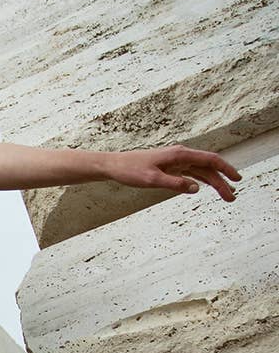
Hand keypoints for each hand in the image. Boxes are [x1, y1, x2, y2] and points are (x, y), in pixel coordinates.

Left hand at [104, 144, 240, 201]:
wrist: (116, 165)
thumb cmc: (131, 170)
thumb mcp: (152, 180)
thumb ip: (174, 183)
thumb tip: (196, 188)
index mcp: (180, 154)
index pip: (210, 160)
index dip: (226, 169)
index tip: (237, 179)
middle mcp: (181, 156)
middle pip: (208, 168)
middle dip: (222, 182)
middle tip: (232, 198)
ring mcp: (177, 162)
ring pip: (201, 172)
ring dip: (214, 183)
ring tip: (225, 196)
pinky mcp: (171, 168)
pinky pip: (192, 174)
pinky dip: (201, 181)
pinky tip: (207, 188)